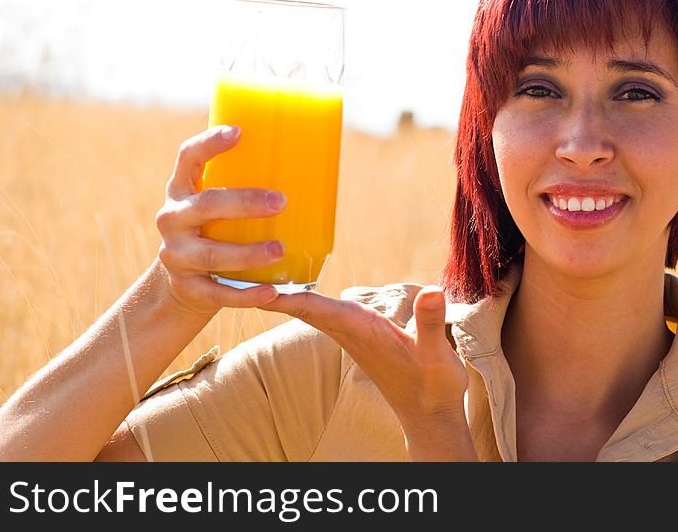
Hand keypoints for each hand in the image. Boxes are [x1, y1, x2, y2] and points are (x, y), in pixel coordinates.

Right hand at [154, 125, 284, 317]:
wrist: (185, 281)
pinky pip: (218, 293)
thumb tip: (314, 164)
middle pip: (206, 205)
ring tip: (279, 250)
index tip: (239, 131)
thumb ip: (245, 186)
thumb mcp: (219, 205)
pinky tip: (272, 291)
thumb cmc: (216, 230)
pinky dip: (246, 294)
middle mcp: (173, 219)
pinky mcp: (187, 288)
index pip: (189, 158)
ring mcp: (176, 255)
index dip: (210, 143)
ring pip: (211, 254)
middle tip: (280, 202)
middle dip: (243, 202)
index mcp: (182, 189)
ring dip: (247, 253)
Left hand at [261, 286, 477, 459]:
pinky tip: (296, 290)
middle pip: (302, 306)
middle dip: (273, 288)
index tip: (255, 278)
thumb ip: (430, 322)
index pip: (315, 308)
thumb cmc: (433, 385)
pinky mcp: (358, 338)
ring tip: (258, 269)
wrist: (429, 413)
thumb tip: (432, 290)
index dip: (286, 293)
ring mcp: (351, 336)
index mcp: (361, 331)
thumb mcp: (436, 354)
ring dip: (285, 292)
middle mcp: (350, 332)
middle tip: (240, 264)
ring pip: (309, 310)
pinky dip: (303, 299)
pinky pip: (321, 315)